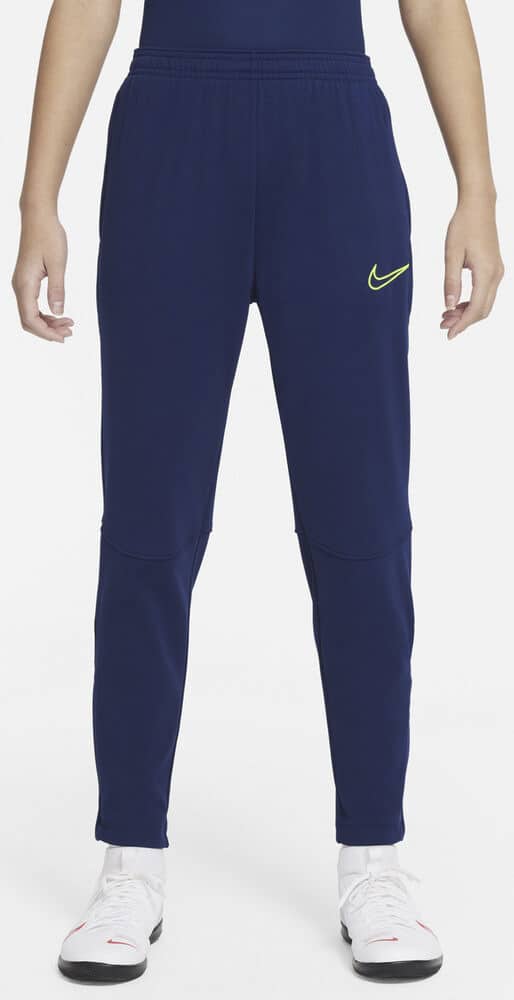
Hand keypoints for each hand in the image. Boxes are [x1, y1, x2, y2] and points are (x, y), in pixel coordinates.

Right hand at [12, 208, 73, 343]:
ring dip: (48, 323)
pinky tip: (60, 314)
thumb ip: (57, 289)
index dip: (46, 333)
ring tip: (68, 324)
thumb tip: (58, 312)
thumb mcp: (58, 264)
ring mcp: (21, 284)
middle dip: (48, 331)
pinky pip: (32, 304)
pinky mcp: (26, 280)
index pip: (30, 319)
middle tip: (70, 332)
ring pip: (30, 314)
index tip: (63, 337)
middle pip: (28, 320)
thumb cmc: (48, 236)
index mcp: (25, 284)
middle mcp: (19, 286)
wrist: (38, 217)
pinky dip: (45, 313)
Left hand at [441, 193, 503, 339]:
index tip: (448, 335)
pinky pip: (485, 293)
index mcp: (486, 273)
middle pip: (482, 310)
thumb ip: (450, 282)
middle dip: (463, 322)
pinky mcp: (494, 268)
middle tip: (442, 324)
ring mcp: (497, 272)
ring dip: (466, 313)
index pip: (476, 309)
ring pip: (485, 303)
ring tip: (445, 314)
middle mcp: (496, 275)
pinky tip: (456, 303)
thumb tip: (448, 306)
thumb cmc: (463, 226)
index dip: (462, 325)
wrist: (478, 206)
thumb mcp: (451, 255)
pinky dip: (471, 302)